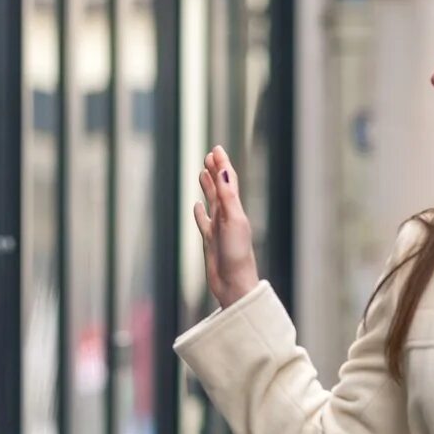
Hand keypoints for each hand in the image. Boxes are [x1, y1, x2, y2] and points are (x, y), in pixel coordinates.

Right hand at [191, 146, 260, 308]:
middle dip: (215, 171)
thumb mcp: (232, 221)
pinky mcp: (210, 241)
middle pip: (221, 188)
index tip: (216, 149)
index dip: (223, 164)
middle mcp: (228, 217)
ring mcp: (218, 229)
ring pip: (212, 202)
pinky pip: (204, 222)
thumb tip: (224, 170)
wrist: (233, 284)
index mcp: (235, 210)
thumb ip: (227, 196)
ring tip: (202, 173)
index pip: (229, 181)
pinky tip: (196, 206)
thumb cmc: (236, 255)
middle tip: (208, 155)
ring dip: (208, 187)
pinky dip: (200, 212)